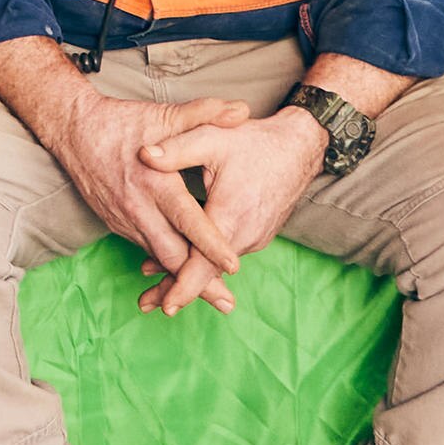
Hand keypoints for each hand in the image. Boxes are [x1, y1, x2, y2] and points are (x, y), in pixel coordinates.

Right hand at [31, 87, 221, 309]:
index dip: (211, 245)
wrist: (73, 130)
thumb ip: (205, 113)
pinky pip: (145, 249)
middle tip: (228, 303)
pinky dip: (164, 265)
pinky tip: (181, 276)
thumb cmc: (123, 122)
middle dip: (199, 283)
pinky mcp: (117, 224)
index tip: (234, 265)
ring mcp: (126, 219)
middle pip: (172, 256)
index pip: (188, 221)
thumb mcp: (166, 115)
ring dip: (182, 280)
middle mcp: (140, 208)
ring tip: (212, 298)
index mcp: (156, 182)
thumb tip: (242, 111)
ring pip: (157, 258)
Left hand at [142, 103, 331, 309]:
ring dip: (190, 275)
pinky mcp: (257, 234)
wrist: (299, 147)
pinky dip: (205, 261)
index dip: (183, 286)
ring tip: (157, 287)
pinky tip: (184, 260)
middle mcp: (245, 235)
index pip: (204, 264)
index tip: (165, 306)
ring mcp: (254, 238)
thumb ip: (176, 149)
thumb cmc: (254, 142)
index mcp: (230, 216)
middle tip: (147, 304)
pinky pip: (226, 254)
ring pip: (216, 265)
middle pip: (206, 272)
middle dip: (176, 288)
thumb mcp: (212, 138)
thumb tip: (143, 155)